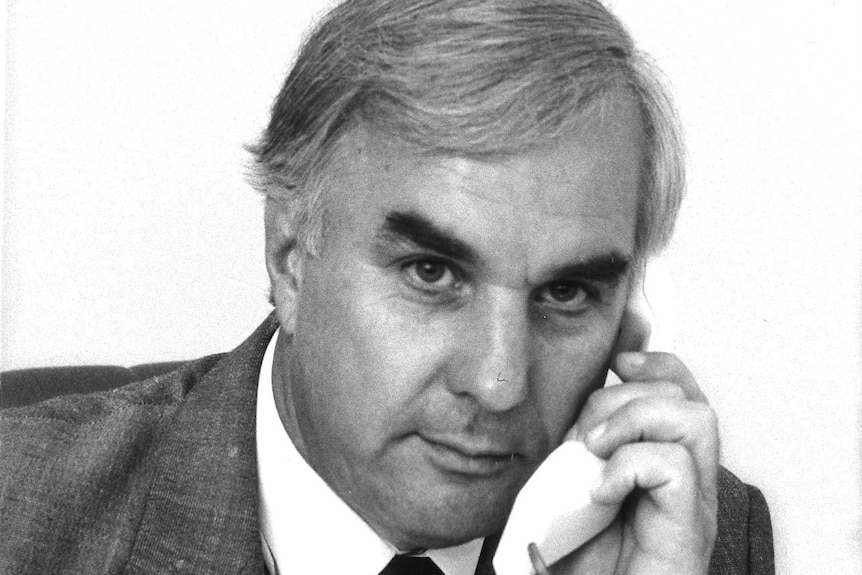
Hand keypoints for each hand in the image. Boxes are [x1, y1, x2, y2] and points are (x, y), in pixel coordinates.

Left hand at [550, 352, 718, 574]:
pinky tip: (602, 491)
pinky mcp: (690, 527)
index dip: (655, 363)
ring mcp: (694, 501)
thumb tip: (562, 418)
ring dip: (634, 420)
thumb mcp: (573, 493)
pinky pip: (675, 466)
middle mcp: (691, 478)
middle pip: (684, 395)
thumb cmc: (591, 566)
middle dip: (623, 397)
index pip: (682, 390)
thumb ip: (574, 457)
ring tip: (597, 452)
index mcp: (667, 464)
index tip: (617, 362)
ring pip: (695, 417)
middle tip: (586, 437)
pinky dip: (629, 465)